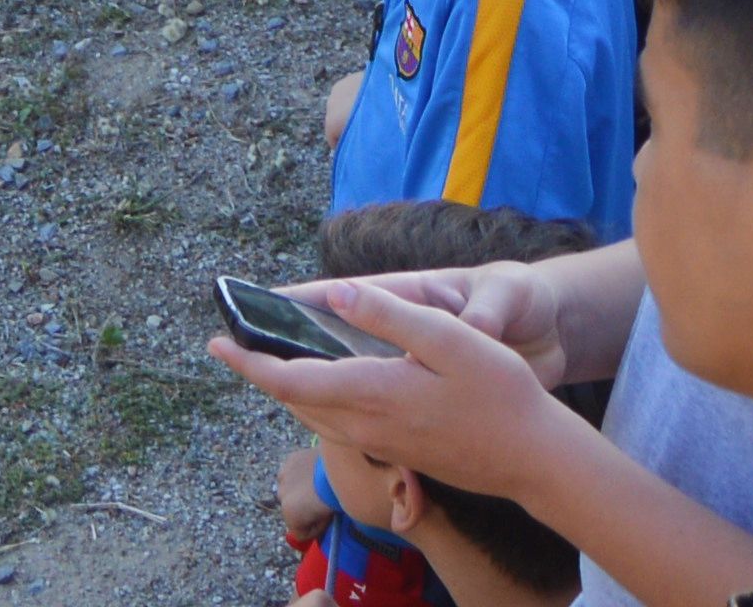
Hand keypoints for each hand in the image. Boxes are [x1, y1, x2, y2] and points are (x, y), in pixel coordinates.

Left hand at [208, 281, 585, 500]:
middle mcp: (368, 424)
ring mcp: (383, 443)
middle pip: (295, 401)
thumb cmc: (500, 394)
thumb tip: (334, 293)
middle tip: (236, 344)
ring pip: (316, 417)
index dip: (250, 363)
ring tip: (272, 360)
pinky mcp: (399, 451)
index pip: (292, 381)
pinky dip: (318, 403)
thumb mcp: (451, 340)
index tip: (217, 343)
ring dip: (288, 390)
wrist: (535, 460)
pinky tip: (328, 385)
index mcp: (373, 393)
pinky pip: (339, 427)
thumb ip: (391, 316)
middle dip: (261, 374)